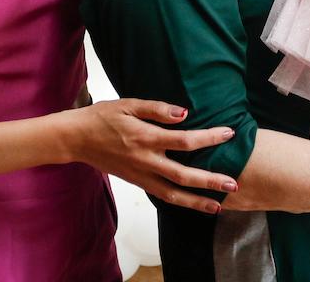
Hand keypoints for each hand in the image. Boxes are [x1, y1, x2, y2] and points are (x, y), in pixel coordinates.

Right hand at [67, 99, 237, 214]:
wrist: (76, 139)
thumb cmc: (102, 117)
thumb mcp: (128, 104)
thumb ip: (157, 109)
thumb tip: (184, 113)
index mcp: (145, 138)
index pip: (184, 140)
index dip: (209, 138)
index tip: (229, 133)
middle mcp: (145, 160)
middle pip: (183, 175)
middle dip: (210, 180)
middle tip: (234, 184)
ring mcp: (140, 175)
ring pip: (172, 194)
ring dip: (197, 201)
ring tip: (218, 206)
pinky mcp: (136, 182)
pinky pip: (161, 195)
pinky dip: (180, 201)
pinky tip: (194, 203)